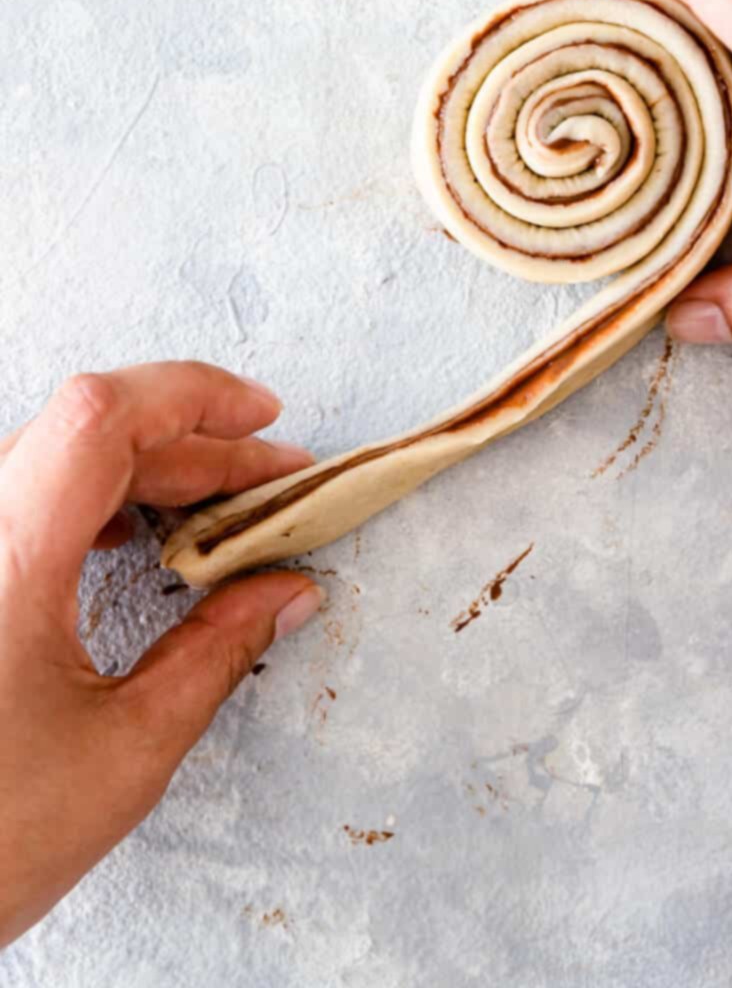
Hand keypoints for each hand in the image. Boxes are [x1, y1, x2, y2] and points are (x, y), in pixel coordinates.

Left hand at [0, 363, 320, 945]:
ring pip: (50, 458)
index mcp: (5, 559)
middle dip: (192, 446)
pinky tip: (125, 533)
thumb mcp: (124, 753)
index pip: (102, 416)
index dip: (194, 395)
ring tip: (213, 505)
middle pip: (87, 434)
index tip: (263, 419)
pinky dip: (85, 496)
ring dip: (140, 468)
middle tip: (270, 481)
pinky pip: (16, 495)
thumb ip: (217, 654)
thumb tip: (286, 592)